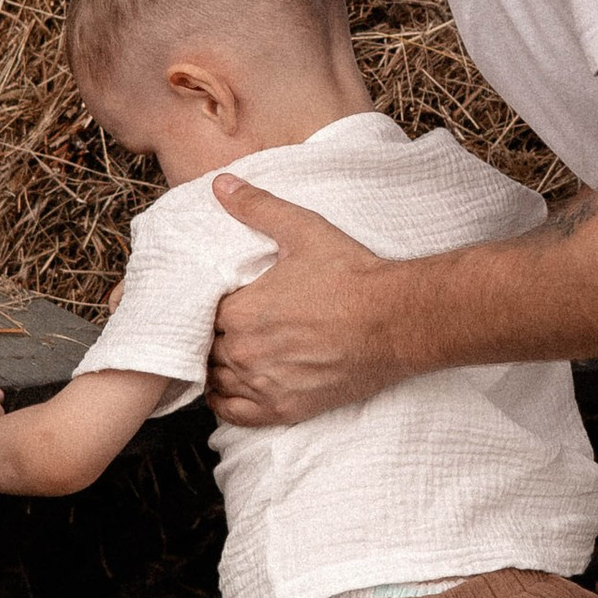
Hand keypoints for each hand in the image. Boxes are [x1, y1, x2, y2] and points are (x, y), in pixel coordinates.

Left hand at [205, 180, 399, 425]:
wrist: (396, 321)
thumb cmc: (351, 276)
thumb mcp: (303, 230)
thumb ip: (256, 207)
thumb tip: (220, 184)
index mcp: (241, 311)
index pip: (201, 312)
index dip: (212, 305)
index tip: (223, 299)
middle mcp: (245, 352)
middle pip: (207, 346)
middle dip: (214, 334)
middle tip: (229, 323)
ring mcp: (264, 384)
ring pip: (216, 379)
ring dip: (217, 366)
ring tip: (229, 351)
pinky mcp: (285, 409)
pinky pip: (234, 413)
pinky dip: (225, 402)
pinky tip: (229, 387)